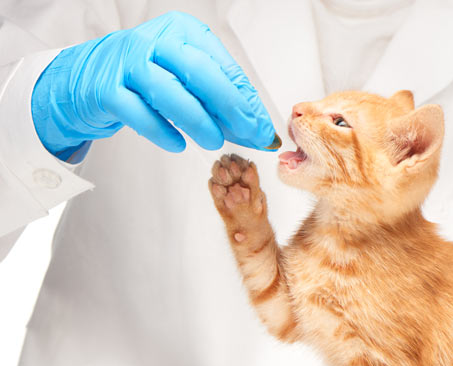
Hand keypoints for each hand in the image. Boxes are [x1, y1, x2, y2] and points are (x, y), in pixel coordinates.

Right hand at [30, 11, 279, 160]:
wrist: (87, 78)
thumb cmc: (147, 78)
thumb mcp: (186, 78)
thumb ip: (221, 100)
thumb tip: (259, 130)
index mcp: (182, 33)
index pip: (223, 66)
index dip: (246, 101)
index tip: (262, 129)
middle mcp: (154, 41)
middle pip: (200, 72)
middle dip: (230, 107)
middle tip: (249, 135)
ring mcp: (127, 63)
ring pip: (169, 91)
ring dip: (198, 120)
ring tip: (214, 142)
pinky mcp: (105, 89)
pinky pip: (138, 113)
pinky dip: (162, 131)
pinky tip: (178, 144)